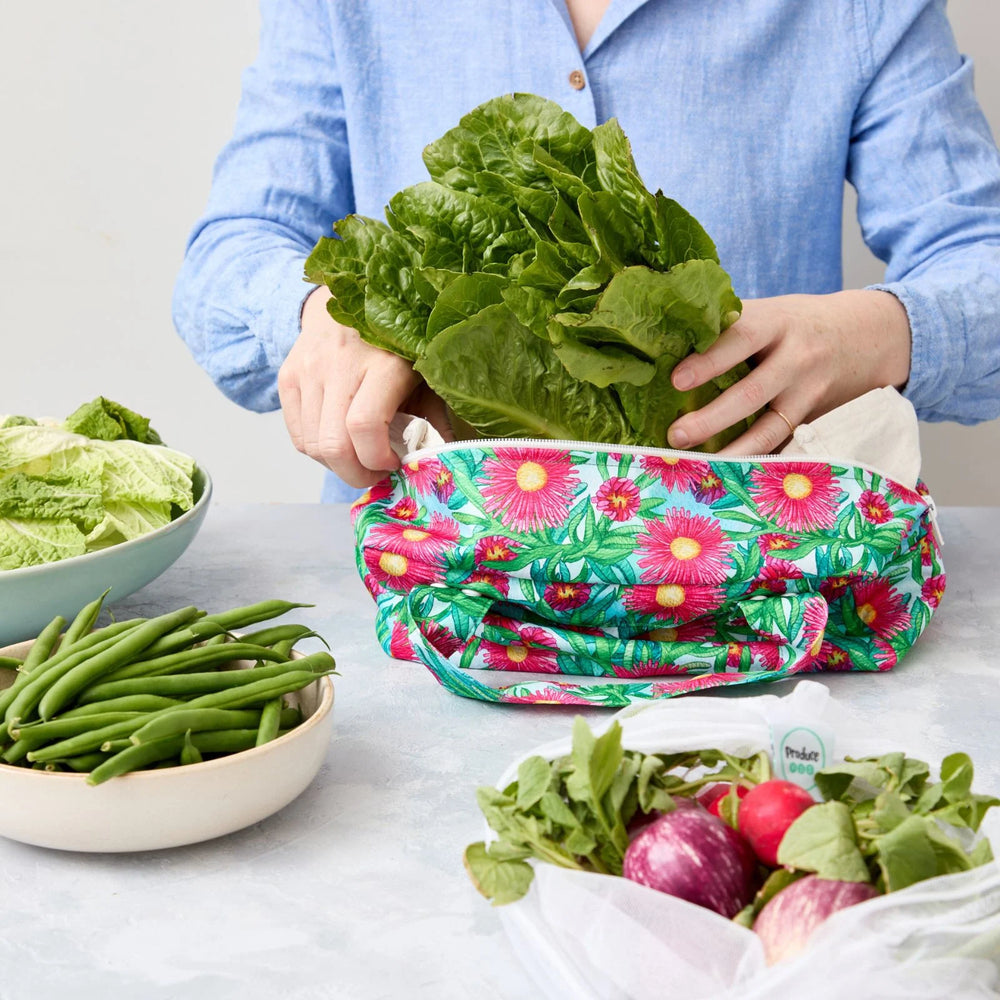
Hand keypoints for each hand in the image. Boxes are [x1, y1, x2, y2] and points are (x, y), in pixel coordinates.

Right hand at [277, 286, 449, 487]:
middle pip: (333, 445)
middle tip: (374, 473)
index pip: (364, 426)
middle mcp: (340, 365)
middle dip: (356, 474)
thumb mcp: (423, 376)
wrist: (347, 303)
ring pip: (312, 446)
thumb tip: (440, 461)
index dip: (377, 459)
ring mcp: (307, 370)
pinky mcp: (287, 377)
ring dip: (337, 466)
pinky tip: (339, 442)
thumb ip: (433, 420)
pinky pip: (297, 436)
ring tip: (358, 457)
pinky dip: (318, 451)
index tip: (393, 463)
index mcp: (382, 364)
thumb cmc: (393, 345)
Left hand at [666, 290, 911, 454]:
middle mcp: (796, 357)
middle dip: (712, 417)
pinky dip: (755, 460)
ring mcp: (807, 391)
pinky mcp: (813, 418)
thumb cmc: (795, 322)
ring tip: (698, 462)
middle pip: (752, 391)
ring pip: (769, 426)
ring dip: (733, 449)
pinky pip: (782, 444)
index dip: (709, 360)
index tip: (676, 380)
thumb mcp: (768, 310)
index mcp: (776, 322)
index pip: (740, 338)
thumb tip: (662, 338)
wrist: (867, 333)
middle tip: (676, 434)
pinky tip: (728, 474)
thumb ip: (727, 323)